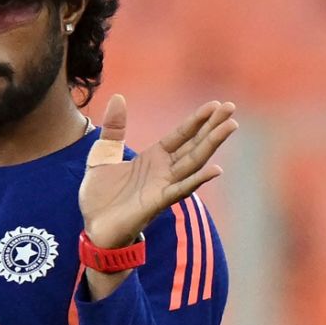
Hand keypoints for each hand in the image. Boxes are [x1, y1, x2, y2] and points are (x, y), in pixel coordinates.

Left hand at [79, 95, 236, 248]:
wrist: (93, 227)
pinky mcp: (157, 203)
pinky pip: (181, 189)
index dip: (198, 120)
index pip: (181, 134)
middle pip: (194, 145)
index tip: (216, 105)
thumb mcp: (103, 155)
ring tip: (230, 127)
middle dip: (213, 127)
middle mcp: (164, 171)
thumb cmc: (101, 196)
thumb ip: (114, 129)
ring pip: (193, 162)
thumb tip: (118, 97)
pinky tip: (216, 169)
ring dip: (212, 144)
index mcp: (154, 158)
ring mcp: (163, 186)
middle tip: (232, 108)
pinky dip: (198, 179)